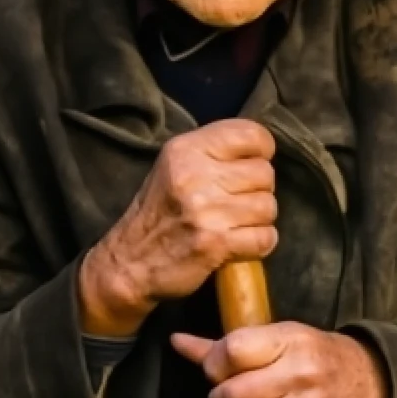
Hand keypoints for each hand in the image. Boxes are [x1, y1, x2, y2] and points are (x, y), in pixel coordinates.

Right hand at [79, 119, 277, 335]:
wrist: (128, 263)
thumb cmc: (160, 212)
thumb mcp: (175, 167)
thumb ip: (215, 153)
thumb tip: (262, 152)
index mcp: (186, 150)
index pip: (252, 134)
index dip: (262, 152)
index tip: (250, 167)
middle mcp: (195, 175)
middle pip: (265, 174)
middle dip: (258, 191)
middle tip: (236, 204)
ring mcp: (206, 210)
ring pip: (268, 207)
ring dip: (258, 220)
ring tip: (234, 225)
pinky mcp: (216, 243)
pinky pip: (265, 238)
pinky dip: (258, 245)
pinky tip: (238, 244)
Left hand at [171, 322, 389, 397]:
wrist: (369, 381)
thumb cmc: (312, 356)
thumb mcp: (277, 339)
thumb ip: (226, 345)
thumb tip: (176, 342)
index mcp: (289, 339)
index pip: (232, 352)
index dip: (213, 365)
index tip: (217, 371)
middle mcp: (299, 372)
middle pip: (232, 395)